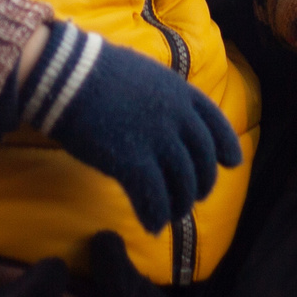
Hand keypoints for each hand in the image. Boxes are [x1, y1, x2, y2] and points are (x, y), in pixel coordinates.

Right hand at [27, 30, 242, 231]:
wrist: (65, 73)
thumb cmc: (94, 71)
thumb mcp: (143, 75)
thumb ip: (161, 97)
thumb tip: (166, 117)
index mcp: (180, 92)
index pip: (216, 123)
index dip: (226, 146)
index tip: (232, 163)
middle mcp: (176, 117)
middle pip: (202, 161)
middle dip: (202, 184)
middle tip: (193, 198)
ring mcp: (156, 140)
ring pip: (182, 185)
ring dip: (179, 206)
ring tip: (170, 216)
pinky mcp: (132, 162)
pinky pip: (153, 198)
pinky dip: (155, 216)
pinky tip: (151, 226)